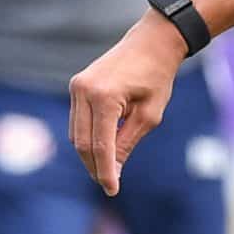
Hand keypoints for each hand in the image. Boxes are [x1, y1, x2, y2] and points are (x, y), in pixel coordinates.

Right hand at [69, 12, 185, 195]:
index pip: (101, 145)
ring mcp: (77, 87)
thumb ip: (128, 142)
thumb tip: (115, 170)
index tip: (112, 190)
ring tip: (107, 170)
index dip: (106, 171)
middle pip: (82, 142)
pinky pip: (77, 120)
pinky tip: (102, 148)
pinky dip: (87, 137)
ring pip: (76, 133)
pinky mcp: (77, 85)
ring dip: (89, 154)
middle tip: (109, 184)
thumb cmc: (157, 77)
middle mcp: (84, 91)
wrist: (151, 43)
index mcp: (104, 97)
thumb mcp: (149, 115)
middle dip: (94, 166)